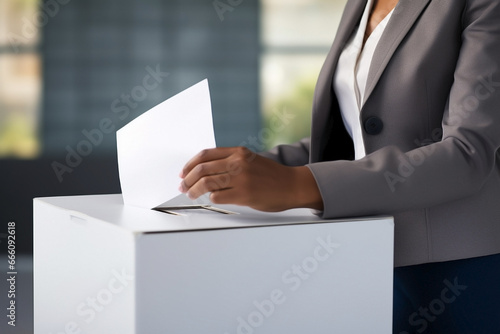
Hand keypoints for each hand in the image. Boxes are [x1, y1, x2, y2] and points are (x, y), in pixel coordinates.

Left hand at [179, 147, 323, 211]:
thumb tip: (205, 171)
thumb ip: (231, 161)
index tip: (183, 173)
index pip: (206, 155)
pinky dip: (210, 198)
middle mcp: (238, 162)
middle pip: (202, 169)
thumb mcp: (251, 160)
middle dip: (187, 179)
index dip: (190, 164)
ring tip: (190, 194)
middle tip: (183, 186)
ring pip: (206, 183)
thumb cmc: (271, 176)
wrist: (292, 185)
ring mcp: (241, 178)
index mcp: (239, 152)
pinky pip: (218, 197)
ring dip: (194, 190)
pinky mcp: (244, 194)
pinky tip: (211, 199)